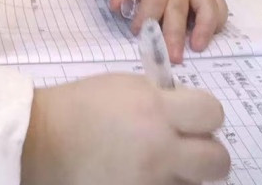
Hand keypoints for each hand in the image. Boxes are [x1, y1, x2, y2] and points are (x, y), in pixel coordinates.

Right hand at [21, 74, 229, 184]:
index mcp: (154, 108)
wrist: (44, 139)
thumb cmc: (79, 105)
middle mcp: (161, 147)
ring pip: (194, 184)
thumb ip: (158, 98)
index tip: (188, 118)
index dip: (203, 115)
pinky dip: (161, 184)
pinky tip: (141, 176)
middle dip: (205, 153)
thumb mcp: (122, 87)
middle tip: (183, 149)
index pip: (212, 112)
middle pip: (218, 160)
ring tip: (155, 165)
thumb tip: (183, 112)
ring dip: (181, 175)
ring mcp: (151, 181)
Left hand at [109, 0, 228, 62]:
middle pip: (178, 5)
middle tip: (171, 56)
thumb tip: (119, 8)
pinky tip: (209, 37)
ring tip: (196, 48)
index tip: (139, 32)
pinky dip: (217, 21)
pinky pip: (218, 4)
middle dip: (174, 33)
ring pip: (205, 5)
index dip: (147, 16)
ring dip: (203, 28)